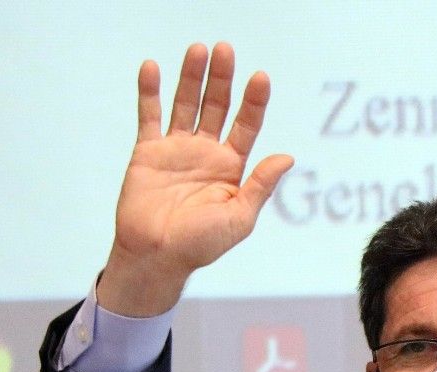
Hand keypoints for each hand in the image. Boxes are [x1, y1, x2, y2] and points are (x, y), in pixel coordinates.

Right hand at [98, 42, 293, 316]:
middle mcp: (206, 154)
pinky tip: (152, 67)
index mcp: (232, 168)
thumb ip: (261, 185)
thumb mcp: (240, 217)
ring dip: (192, 77)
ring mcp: (177, 150)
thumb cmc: (201, 245)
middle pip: (217, 106)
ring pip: (186, 104)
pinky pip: (149, 116)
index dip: (254, 102)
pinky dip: (149, 92)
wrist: (158, 256)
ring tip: (198, 50)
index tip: (261, 77)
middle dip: (223, 79)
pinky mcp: (148, 152)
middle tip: (225, 50)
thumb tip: (287, 156)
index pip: (246, 126)